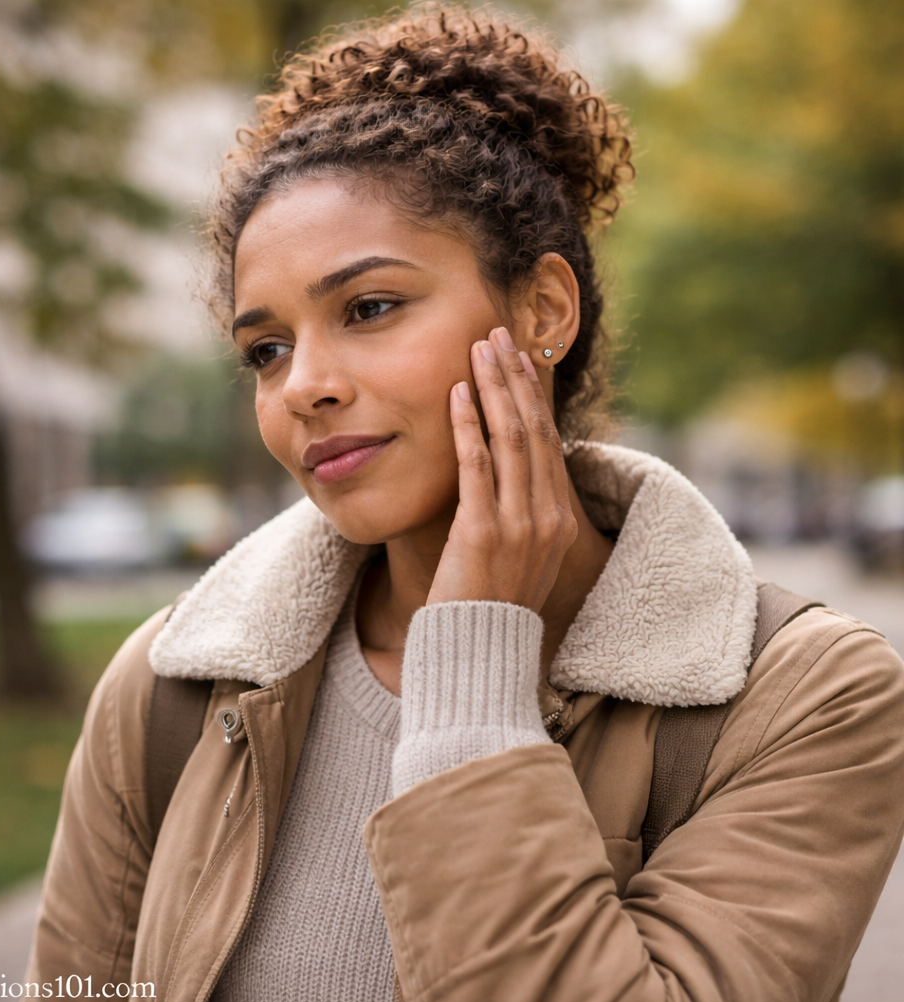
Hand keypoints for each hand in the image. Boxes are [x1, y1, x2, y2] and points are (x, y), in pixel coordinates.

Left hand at [426, 327, 577, 612]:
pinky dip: (469, 425)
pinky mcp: (484, 530)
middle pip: (535, 430)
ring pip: (512, 438)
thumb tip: (506, 476)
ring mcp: (520, 523)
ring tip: (480, 349)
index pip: (549, 443)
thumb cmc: (492, 605)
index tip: (520, 360)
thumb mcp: (522, 558)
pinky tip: (458, 393)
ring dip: (495, 388)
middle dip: (516, 378)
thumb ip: (522, 516)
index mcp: (559, 520)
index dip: (534, 396)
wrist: (479, 651)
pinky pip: (477, 465)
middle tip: (499, 336)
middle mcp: (548, 516)